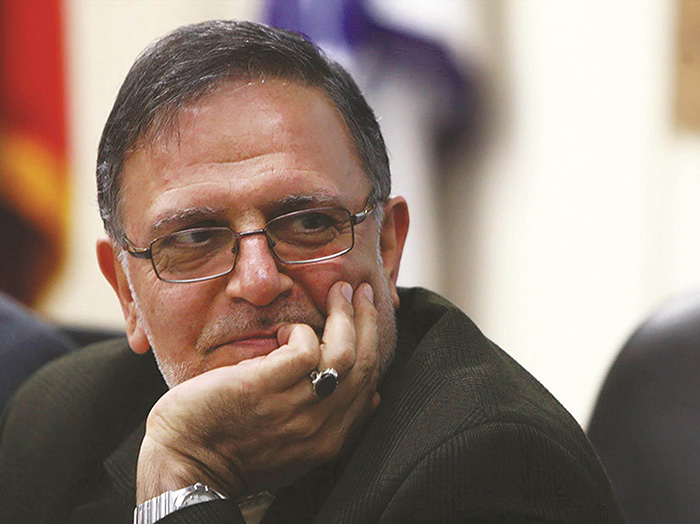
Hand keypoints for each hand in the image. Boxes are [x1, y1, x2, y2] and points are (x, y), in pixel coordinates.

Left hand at [135, 281, 380, 502]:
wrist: (185, 464)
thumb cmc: (234, 449)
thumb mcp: (296, 446)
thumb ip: (329, 422)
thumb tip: (372, 398)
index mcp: (329, 440)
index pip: (368, 385)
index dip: (375, 345)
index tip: (369, 317)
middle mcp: (319, 426)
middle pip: (363, 365)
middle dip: (369, 321)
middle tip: (360, 291)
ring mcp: (294, 408)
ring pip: (343, 354)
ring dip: (345, 316)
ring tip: (338, 292)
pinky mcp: (264, 388)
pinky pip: (304, 349)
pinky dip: (301, 332)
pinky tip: (284, 332)